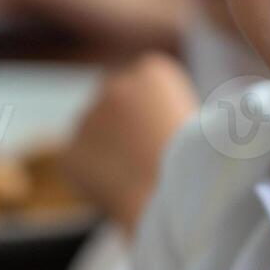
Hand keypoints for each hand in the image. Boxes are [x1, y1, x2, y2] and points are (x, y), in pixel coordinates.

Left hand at [62, 52, 198, 234]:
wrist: (176, 198)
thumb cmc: (198, 166)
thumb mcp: (194, 121)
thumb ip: (160, 112)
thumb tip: (139, 127)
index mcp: (151, 70)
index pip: (144, 83)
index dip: (152, 112)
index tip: (165, 134)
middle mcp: (115, 84)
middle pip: (114, 99)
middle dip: (122, 121)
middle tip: (143, 156)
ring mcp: (88, 116)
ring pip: (93, 130)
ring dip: (106, 146)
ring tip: (136, 177)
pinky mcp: (70, 150)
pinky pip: (78, 162)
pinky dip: (91, 175)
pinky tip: (118, 189)